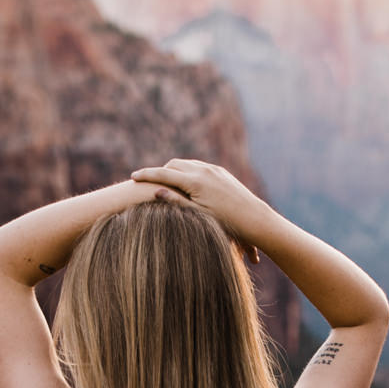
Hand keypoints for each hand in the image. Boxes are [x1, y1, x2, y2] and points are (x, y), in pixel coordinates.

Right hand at [131, 160, 271, 261]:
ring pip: (187, 164)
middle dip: (160, 171)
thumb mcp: (197, 216)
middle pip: (175, 165)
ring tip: (165, 181)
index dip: (146, 175)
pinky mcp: (222, 173)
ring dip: (174, 171)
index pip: (164, 174)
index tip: (132, 176)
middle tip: (148, 179)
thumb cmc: (226, 224)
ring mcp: (214, 170)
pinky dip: (187, 173)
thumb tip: (155, 191)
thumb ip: (176, 202)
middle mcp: (204, 170)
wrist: (255, 219)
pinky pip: (198, 168)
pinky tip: (185, 183)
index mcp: (195, 181)